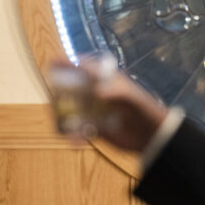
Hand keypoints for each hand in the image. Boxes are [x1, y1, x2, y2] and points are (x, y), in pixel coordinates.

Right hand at [49, 58, 167, 151]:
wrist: (152, 136)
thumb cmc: (144, 110)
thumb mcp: (131, 98)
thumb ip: (116, 92)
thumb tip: (97, 91)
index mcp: (106, 80)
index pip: (84, 67)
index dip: (68, 62)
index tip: (53, 62)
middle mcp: (96, 93)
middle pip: (71, 89)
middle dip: (61, 95)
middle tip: (56, 102)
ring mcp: (94, 110)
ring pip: (71, 110)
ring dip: (65, 118)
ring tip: (65, 126)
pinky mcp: (94, 128)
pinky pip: (77, 130)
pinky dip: (74, 136)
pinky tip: (75, 141)